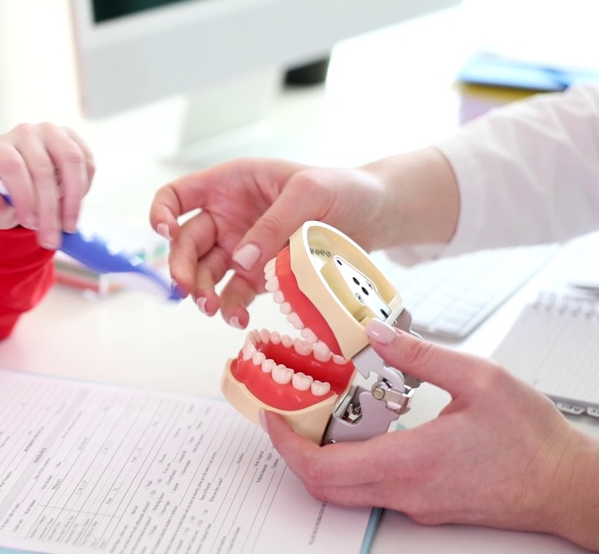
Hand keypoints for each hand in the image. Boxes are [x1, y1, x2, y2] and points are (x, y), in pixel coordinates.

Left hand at [0, 123, 93, 249]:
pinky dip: (84, 188)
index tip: (30, 224)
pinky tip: (73, 206)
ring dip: (73, 200)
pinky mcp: (72, 137)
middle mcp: (24, 133)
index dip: (24, 197)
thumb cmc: (2, 194)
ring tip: (67, 226)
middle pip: (43, 169)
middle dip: (49, 210)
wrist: (20, 181)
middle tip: (51, 238)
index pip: (13, 167)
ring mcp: (50, 132)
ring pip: (70, 162)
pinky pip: (86, 162)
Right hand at [148, 159, 386, 327]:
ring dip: (201, 292)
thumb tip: (240, 260)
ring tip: (212, 309)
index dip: (162, 212)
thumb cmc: (342, 188)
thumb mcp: (310, 192)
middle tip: (189, 290)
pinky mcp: (259, 274)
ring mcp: (240, 247)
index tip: (164, 232)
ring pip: (204, 272)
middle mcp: (227, 216)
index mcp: (230, 185)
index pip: (177, 195)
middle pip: (185, 242)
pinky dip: (230, 307)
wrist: (374, 214)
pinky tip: (237, 317)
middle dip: (181, 266)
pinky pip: (233, 293)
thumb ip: (273, 223)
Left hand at [264, 320, 596, 544]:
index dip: (285, 445)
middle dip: (291, 453)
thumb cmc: (534, 442)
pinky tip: (359, 431)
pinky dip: (350, 464)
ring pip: (346, 492)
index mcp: (410, 462)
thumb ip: (423, 355)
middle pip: (323, 486)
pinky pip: (372, 490)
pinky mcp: (426, 505)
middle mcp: (405, 490)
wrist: (569, 486)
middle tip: (282, 417)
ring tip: (315, 417)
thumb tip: (377, 333)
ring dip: (320, 460)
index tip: (270, 417)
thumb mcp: (481, 379)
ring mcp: (415, 503)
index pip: (322, 468)